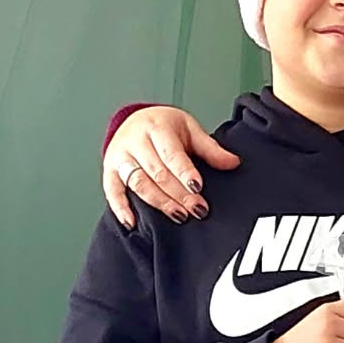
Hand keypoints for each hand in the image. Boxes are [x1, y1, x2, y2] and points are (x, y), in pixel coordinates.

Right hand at [102, 106, 240, 228]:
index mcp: (156, 127)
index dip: (184, 172)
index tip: (198, 187)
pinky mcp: (110, 169)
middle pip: (157, 172)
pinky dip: (120, 208)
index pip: (171, 153)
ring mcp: (120, 156)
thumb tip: (233, 162)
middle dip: (179, 193)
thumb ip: (210, 148)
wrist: (135, 120)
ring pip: (138, 183)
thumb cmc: (164, 127)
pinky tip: (132, 223)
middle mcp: (135, 140)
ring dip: (159, 202)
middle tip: (197, 209)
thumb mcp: (189, 129)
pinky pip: (111, 190)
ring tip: (179, 215)